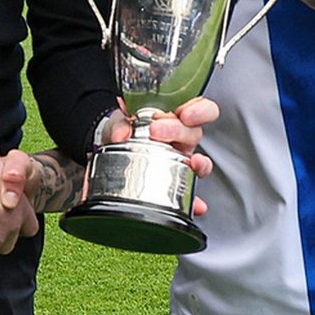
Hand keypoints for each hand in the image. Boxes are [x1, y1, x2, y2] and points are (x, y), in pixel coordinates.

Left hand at [104, 97, 218, 215]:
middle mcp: (182, 139)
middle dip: (178, 131)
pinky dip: (194, 200)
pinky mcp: (176, 183)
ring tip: (191, 163)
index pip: (201, 109)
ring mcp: (181, 161)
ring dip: (197, 163)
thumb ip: (120, 124)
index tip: (184, 113)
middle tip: (156, 130)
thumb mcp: (120, 121)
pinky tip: (197, 205)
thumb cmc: (125, 130)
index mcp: (175, 118)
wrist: (113, 150)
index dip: (200, 110)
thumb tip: (121, 134)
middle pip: (195, 133)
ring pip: (199, 161)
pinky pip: (189, 194)